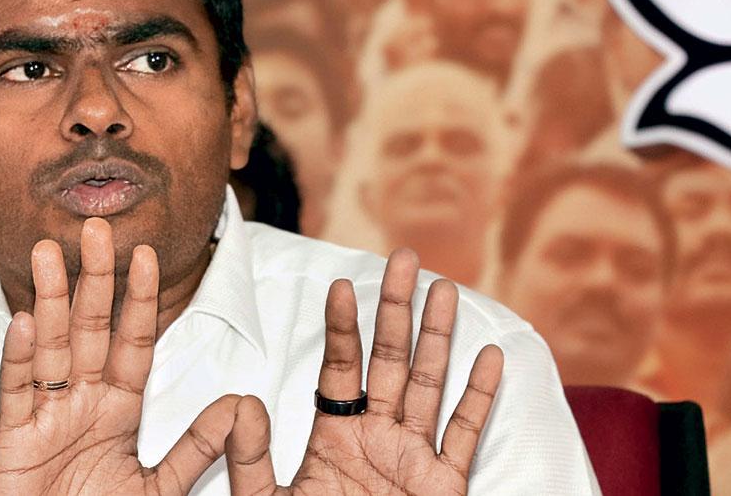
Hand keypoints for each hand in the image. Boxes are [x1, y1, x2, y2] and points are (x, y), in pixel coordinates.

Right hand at [0, 218, 238, 494]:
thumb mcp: (160, 489)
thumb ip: (195, 448)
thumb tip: (240, 406)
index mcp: (117, 410)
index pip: (132, 343)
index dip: (139, 300)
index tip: (148, 255)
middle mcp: (81, 404)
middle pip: (88, 330)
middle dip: (92, 279)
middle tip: (95, 227)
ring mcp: (45, 419)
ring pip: (48, 347)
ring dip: (49, 299)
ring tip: (50, 252)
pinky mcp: (13, 442)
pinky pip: (16, 393)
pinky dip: (17, 359)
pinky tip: (22, 321)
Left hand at [225, 248, 503, 494]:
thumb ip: (250, 461)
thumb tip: (241, 406)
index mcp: (334, 438)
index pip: (340, 370)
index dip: (342, 328)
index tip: (340, 285)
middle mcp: (378, 438)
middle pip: (389, 361)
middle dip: (397, 310)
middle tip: (403, 257)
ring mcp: (414, 459)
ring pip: (429, 385)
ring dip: (438, 338)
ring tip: (443, 288)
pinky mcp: (445, 485)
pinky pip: (465, 435)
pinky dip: (479, 398)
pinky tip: (489, 356)